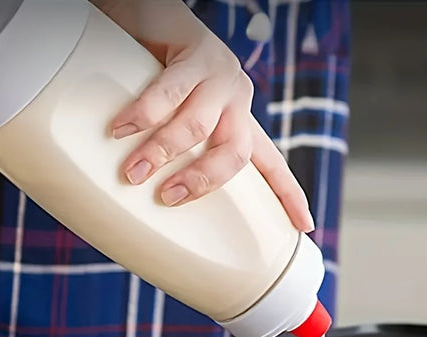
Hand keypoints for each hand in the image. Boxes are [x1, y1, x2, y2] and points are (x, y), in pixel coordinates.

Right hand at [94, 0, 313, 231]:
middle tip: (168, 197)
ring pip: (199, 127)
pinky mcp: (198, 51)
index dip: (289, 196)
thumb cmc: (156, 76)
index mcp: (237, 123)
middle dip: (201, 181)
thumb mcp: (174, 120)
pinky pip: (169, 92)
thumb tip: (146, 196)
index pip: (271, 164)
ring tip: (133, 173)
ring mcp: (221, 75)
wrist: (147, 15)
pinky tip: (120, 129)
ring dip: (162, 153)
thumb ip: (173, 151)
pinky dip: (143, 115)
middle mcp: (236, 101)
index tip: (306, 226)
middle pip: (236, 155)